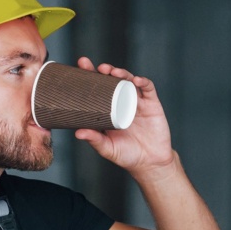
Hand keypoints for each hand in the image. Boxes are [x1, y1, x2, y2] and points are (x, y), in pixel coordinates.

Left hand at [73, 57, 173, 176]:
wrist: (150, 163)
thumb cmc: (126, 155)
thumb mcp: (108, 148)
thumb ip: (95, 140)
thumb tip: (78, 133)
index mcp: (108, 109)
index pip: (97, 89)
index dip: (89, 76)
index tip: (80, 66)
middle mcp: (122, 101)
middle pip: (112, 80)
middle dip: (102, 70)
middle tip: (91, 66)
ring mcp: (137, 101)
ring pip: (129, 80)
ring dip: (120, 73)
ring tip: (111, 72)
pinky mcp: (152, 104)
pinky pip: (148, 89)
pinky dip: (143, 82)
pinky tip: (137, 80)